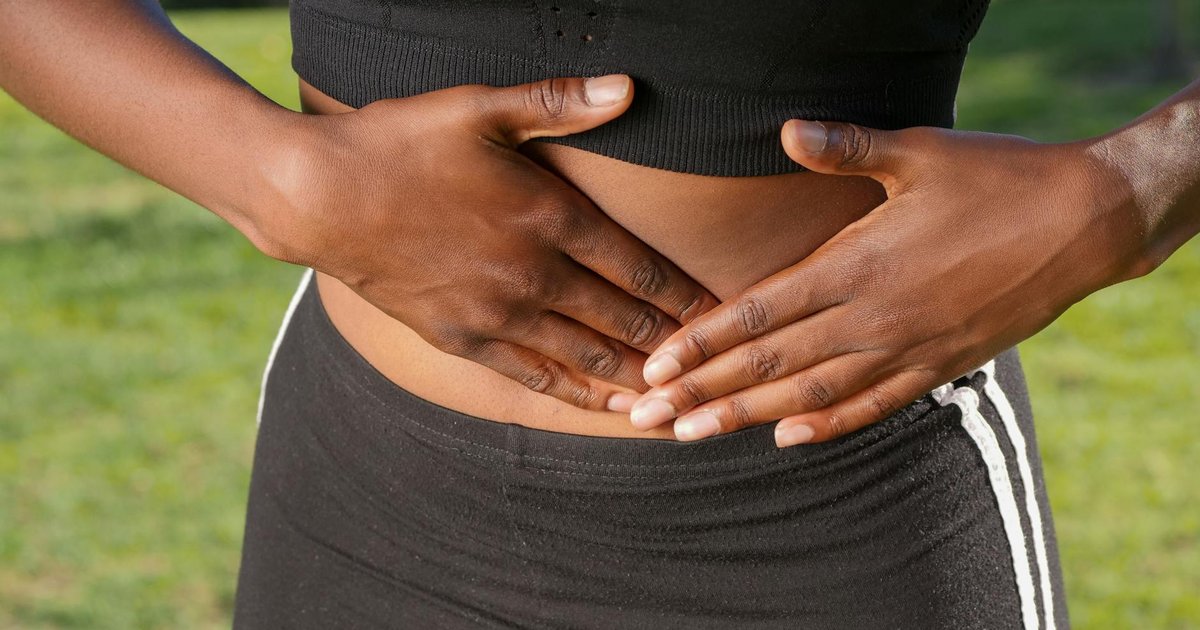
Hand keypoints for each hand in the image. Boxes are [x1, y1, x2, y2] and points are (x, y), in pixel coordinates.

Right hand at [255, 74, 717, 410]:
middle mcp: (533, 271)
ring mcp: (499, 311)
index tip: (720, 312)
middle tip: (712, 363)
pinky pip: (535, 375)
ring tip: (675, 396)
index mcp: (549, 213)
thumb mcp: (480, 107)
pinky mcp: (463, 336)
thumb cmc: (400, 142)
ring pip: (587, 354)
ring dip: (637, 377)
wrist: (320, 196)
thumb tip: (630, 87)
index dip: (685, 294)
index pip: (639, 265)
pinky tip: (607, 406)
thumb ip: (560, 102)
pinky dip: (578, 393)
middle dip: (673, 342)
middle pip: (624, 317)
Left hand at [629, 118, 1145, 444]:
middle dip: (702, 391)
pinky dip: (828, 423)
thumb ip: (847, 149)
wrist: (1087, 223)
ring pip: (810, 392)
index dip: (701, 343)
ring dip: (746, 416)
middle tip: (643, 418)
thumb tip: (788, 130)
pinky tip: (788, 438)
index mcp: (858, 262)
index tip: (654, 368)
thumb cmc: (998, 178)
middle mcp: (874, 315)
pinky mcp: (940, 365)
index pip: (758, 311)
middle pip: (769, 361)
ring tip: (692, 436)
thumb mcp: (920, 151)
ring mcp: (907, 347)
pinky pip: (874, 405)